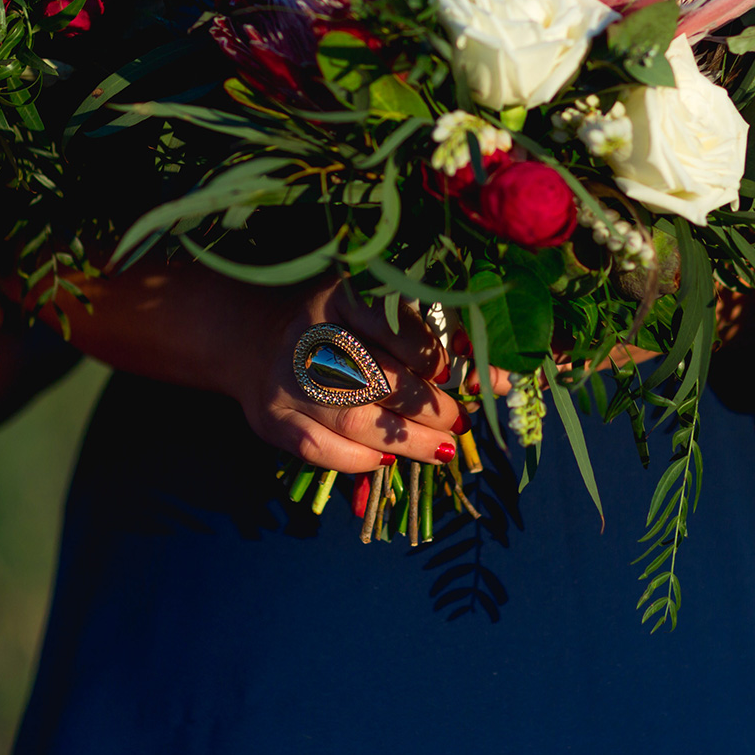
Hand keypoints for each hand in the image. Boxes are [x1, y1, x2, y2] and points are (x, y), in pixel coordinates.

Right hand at [229, 278, 464, 473]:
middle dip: (428, 406)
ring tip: (442, 448)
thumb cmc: (339, 324)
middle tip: (459, 420)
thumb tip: (499, 382)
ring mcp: (285, 379)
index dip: (428, 353)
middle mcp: (308, 334)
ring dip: (405, 441)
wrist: (254, 337)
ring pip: (352, 418)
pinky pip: (317, 449)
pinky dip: (356, 460)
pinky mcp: (270, 418)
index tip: (456, 373)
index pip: (390, 324)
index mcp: (340, 294)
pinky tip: (386, 459)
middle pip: (376, 377)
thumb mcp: (382, 313)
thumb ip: (439, 340)